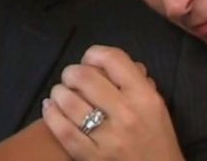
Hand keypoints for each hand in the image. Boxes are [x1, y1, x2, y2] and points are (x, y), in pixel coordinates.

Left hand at [41, 45, 183, 160]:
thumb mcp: (155, 106)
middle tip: (70, 78)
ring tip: (59, 94)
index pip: (112, 59)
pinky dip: (51, 114)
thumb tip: (107, 61)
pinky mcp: (91, 156)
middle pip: (84, 77)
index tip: (88, 61)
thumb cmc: (156, 140)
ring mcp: (108, 137)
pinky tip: (50, 108)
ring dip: (58, 92)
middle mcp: (127, 114)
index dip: (93, 54)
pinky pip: (62, 129)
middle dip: (71, 73)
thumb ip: (135, 81)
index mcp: (145, 97)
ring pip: (69, 101)